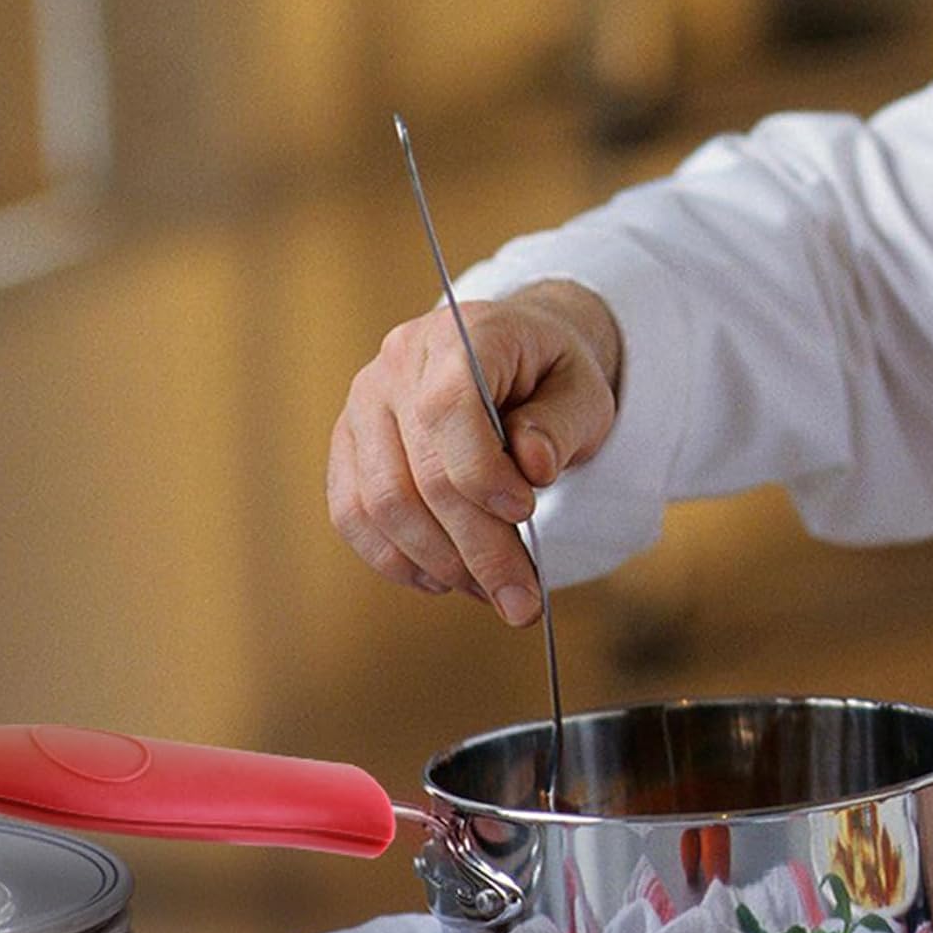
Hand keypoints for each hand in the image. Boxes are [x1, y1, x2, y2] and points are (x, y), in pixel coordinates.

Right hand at [327, 281, 619, 624]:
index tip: (525, 513)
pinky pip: (350, 512)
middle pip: (417, 471)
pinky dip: (393, 558)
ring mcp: (364, 403)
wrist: (516, 357)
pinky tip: (441, 579)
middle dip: (474, 547)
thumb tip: (532, 466)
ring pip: (378, 502)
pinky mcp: (348, 444)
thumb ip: (561, 425)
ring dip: (436, 562)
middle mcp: (398, 362)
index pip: (447, 408)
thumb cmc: (551, 378)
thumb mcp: (585, 393)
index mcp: (461, 333)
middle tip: (519, 599)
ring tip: (487, 590)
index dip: (481, 473)